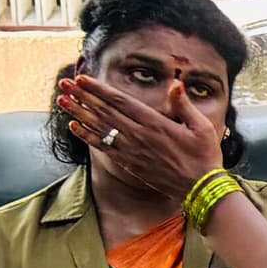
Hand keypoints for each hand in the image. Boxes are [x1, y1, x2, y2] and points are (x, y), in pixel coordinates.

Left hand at [55, 65, 226, 211]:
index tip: (83, 78)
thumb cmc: (204, 156)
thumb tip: (175, 83)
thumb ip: (184, 105)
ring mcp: (132, 150)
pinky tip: (74, 126)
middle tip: (64, 84)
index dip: (99, 89)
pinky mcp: (129, 163)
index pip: (120, 101)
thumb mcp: (202, 127)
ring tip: (62, 101)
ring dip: (78, 112)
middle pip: (104, 111)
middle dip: (82, 96)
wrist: (200, 189)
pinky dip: (87, 136)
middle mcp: (138, 135)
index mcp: (155, 123)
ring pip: (99, 127)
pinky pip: (103, 147)